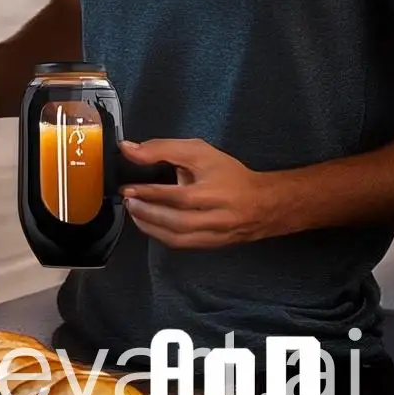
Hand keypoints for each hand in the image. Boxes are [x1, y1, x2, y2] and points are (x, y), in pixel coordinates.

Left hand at [119, 138, 285, 248]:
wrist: (265, 203)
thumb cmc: (230, 174)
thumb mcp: (199, 152)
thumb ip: (162, 149)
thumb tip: (128, 149)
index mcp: (216, 193)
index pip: (180, 197)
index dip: (151, 194)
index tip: (128, 188)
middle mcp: (218, 218)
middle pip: (178, 223)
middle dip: (148, 214)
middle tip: (128, 202)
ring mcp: (216, 235)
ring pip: (179, 239)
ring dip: (150, 228)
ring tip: (134, 212)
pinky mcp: (213, 245)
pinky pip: (184, 245)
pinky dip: (162, 236)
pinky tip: (149, 224)